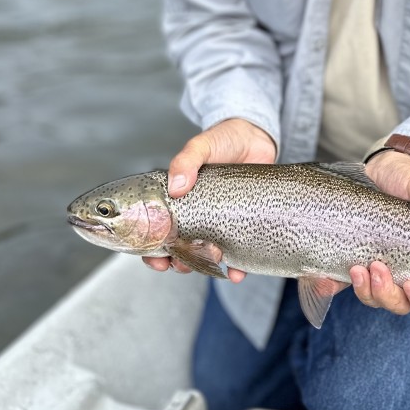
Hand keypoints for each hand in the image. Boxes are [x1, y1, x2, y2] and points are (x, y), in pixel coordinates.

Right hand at [142, 118, 275, 280]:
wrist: (257, 136)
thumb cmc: (223, 140)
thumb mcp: (200, 146)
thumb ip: (186, 161)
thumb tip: (176, 186)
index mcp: (178, 200)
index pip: (157, 229)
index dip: (152, 248)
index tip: (155, 258)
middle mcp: (196, 215)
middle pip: (179, 248)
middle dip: (177, 262)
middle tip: (180, 263)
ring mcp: (219, 221)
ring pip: (205, 255)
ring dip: (203, 265)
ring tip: (210, 261)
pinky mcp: (242, 224)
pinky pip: (237, 253)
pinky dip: (236, 268)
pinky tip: (236, 273)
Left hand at [349, 146, 409, 315]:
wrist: (376, 169)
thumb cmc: (404, 180)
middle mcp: (401, 271)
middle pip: (399, 303)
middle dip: (388, 294)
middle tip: (377, 267)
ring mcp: (375, 269)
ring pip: (373, 298)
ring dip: (365, 291)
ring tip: (357, 268)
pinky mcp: (350, 261)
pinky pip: (340, 284)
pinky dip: (332, 287)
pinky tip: (326, 278)